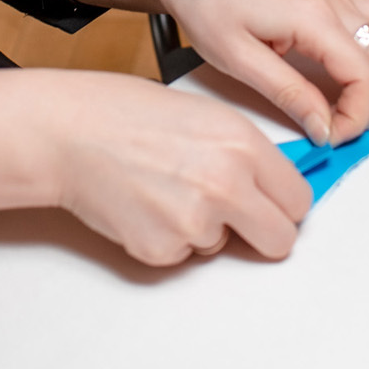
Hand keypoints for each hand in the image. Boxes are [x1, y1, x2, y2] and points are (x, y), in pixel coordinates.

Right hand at [44, 72, 313, 266]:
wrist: (69, 132)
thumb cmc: (126, 114)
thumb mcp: (205, 115)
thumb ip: (246, 152)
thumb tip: (274, 186)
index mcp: (242, 143)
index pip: (299, 200)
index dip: (284, 203)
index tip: (274, 203)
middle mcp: (226, 184)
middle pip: (280, 240)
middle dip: (264, 233)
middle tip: (238, 216)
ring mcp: (194, 221)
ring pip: (223, 246)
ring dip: (205, 228)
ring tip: (167, 188)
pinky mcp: (162, 249)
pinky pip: (183, 254)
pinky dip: (168, 237)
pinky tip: (146, 203)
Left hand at [155, 0, 368, 147]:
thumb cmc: (206, 3)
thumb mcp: (238, 59)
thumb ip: (288, 94)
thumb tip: (323, 126)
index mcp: (312, 17)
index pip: (366, 75)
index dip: (357, 115)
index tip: (331, 135)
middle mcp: (334, 1)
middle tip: (339, 126)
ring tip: (358, 96)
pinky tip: (364, 56)